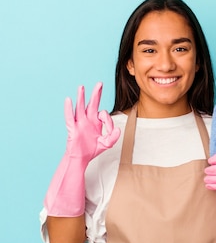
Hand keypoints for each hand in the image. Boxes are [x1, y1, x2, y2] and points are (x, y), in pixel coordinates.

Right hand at [44, 82, 119, 216]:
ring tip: (81, 87)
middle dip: (96, 94)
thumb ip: (113, 137)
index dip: (109, 121)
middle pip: (92, 104)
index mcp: (96, 122)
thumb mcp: (107, 144)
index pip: (104, 114)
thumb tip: (119, 130)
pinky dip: (69, 109)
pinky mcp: (72, 129)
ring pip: (80, 108)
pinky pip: (70, 117)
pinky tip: (68, 100)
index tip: (111, 130)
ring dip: (81, 97)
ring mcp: (79, 123)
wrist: (81, 159)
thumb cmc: (92, 150)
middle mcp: (87, 120)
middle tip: (100, 83)